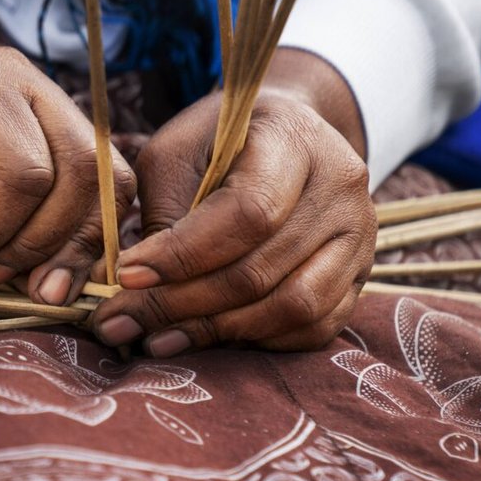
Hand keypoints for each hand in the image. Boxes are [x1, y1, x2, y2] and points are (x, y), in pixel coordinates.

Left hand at [90, 49, 375, 354]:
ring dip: (215, 331)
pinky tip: (207, 339)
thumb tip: (135, 285)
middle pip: (261, 268)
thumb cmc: (218, 144)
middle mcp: (341, 188)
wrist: (286, 138)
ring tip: (155, 339)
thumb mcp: (177, 152)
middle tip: (120, 322)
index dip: (183, 254)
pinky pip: (314, 327)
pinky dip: (257, 342)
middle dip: (180, 304)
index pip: (248, 212)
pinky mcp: (359, 275)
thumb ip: (163, 210)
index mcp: (294, 139)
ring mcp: (360, 235)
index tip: (127, 275)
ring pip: (292, 306)